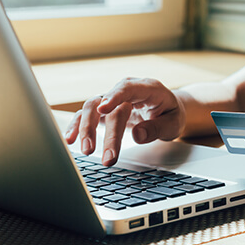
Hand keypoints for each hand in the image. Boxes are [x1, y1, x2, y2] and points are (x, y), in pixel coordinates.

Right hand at [65, 78, 185, 165]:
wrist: (168, 111)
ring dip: (86, 128)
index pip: (128, 88)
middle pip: (107, 103)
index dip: (115, 96)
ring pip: (92, 107)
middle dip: (104, 130)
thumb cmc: (171, 115)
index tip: (104, 109)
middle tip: (107, 157)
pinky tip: (70, 139)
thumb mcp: (174, 123)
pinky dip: (78, 126)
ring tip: (86, 151)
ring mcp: (114, 99)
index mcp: (148, 88)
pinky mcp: (105, 110)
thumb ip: (158, 128)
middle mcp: (127, 90)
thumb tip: (137, 135)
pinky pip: (87, 115)